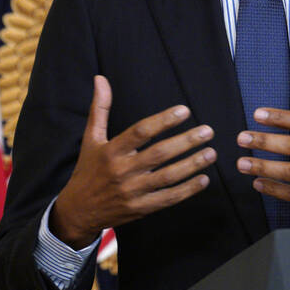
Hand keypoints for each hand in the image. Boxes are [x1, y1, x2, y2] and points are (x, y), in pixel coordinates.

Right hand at [50, 75, 215, 246]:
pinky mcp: (140, 209)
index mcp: (111, 151)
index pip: (141, 132)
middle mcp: (122, 171)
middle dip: (186, 141)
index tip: (184, 111)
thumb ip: (100, 109)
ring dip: (192, 164)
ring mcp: (132, 192)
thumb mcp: (91, 139)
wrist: (79, 210)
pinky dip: (187, 190)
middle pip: (159, 154)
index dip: (163, 120)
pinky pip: (167, 199)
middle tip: (208, 131)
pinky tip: (204, 180)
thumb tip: (100, 78)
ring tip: (211, 153)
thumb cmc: (88, 170)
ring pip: (167, 177)